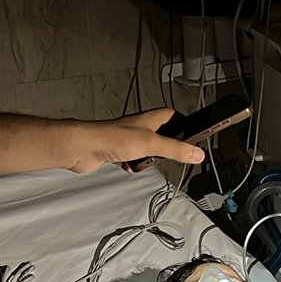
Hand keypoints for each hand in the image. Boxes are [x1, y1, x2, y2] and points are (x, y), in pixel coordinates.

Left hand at [64, 108, 205, 173]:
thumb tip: (197, 153)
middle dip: (166, 146)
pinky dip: (133, 165)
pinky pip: (131, 159)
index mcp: (149, 119)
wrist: (83, 147)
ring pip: (146, 148)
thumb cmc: (110, 137)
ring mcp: (127, 139)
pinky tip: (132, 167)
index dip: (183, 121)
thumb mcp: (152, 144)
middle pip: (161, 134)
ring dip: (148, 158)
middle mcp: (138, 127)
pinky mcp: (116, 151)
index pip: (172, 114)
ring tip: (148, 161)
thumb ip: (176, 149)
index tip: (192, 131)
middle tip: (171, 154)